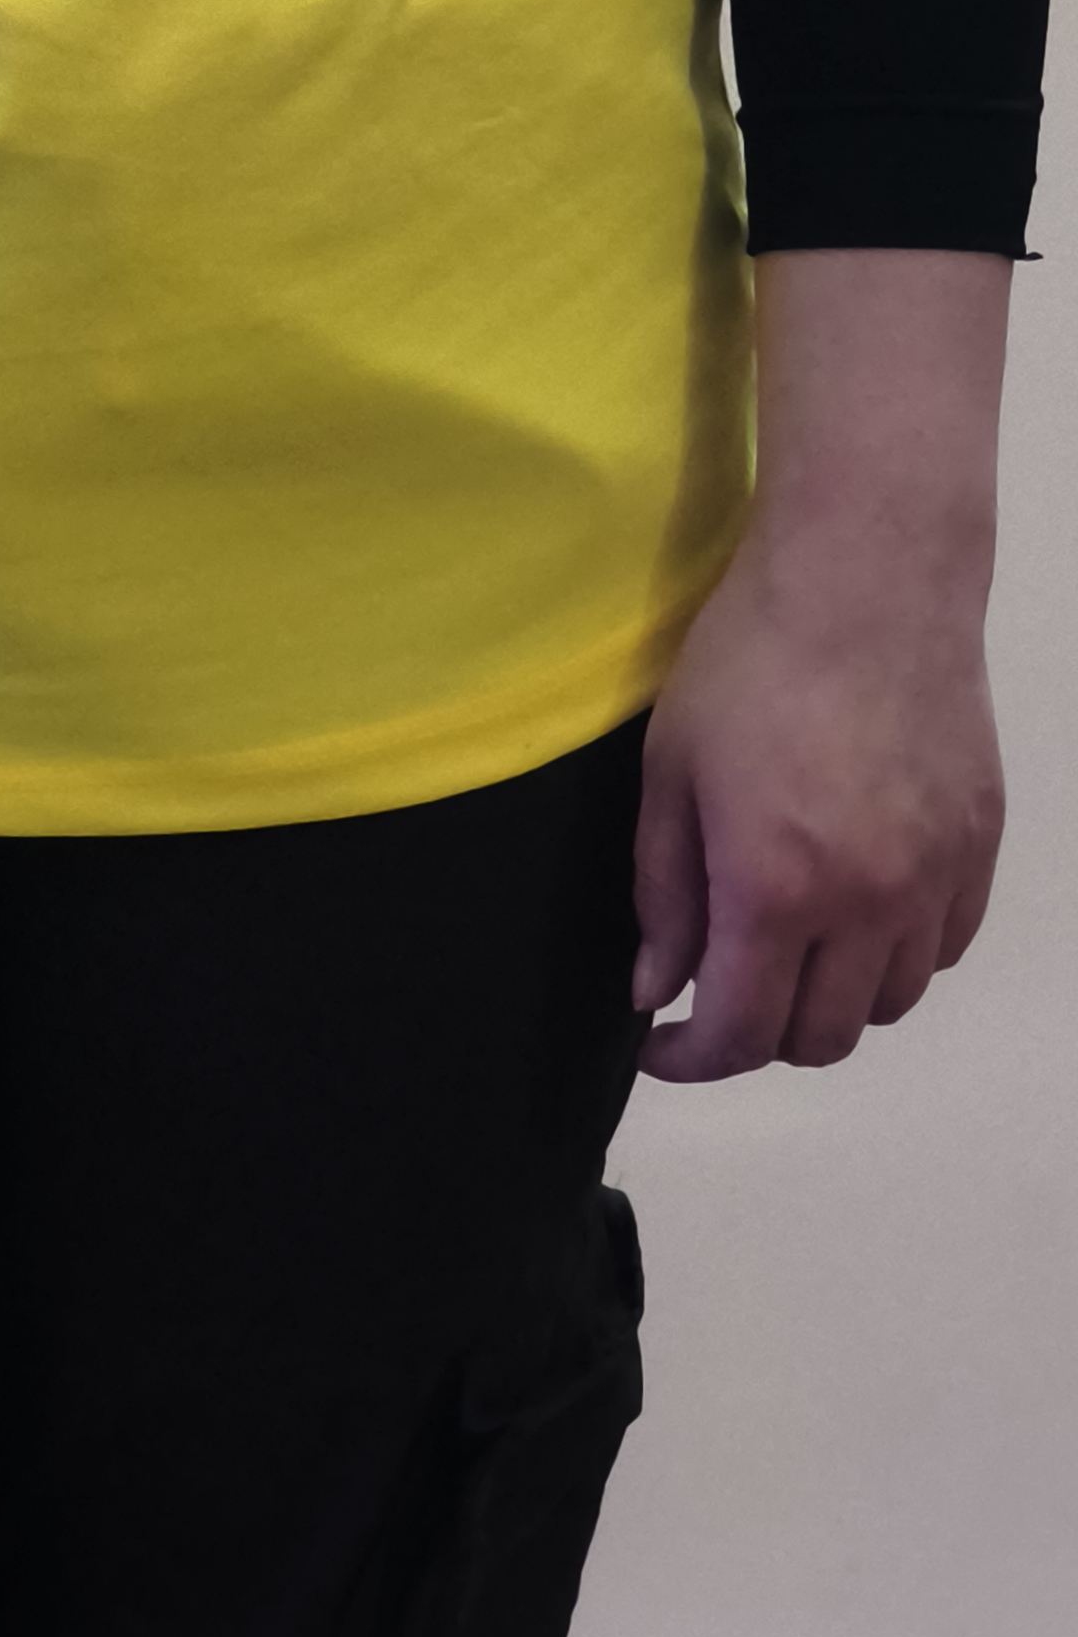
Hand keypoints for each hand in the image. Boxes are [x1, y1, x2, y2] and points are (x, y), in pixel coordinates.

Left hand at [629, 522, 1003, 1082]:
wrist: (868, 577)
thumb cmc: (750, 661)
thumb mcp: (672, 774)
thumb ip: (663, 895)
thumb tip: (656, 988)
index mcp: (775, 889)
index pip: (739, 1035)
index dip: (691, 1060)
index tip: (661, 1042)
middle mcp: (867, 902)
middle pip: (820, 1038)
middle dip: (758, 1038)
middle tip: (719, 993)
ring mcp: (935, 877)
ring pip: (889, 1003)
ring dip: (830, 1000)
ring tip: (789, 948)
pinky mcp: (979, 844)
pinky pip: (942, 948)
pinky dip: (895, 956)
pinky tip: (856, 912)